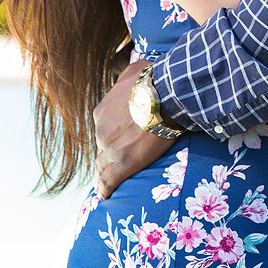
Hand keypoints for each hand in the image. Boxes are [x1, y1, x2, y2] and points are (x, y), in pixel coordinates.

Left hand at [93, 58, 169, 197]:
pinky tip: (105, 196)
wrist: (165, 93)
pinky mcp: (123, 163)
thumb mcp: (134, 72)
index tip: (117, 142)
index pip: (105, 130)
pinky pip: (109, 181)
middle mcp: (102, 131)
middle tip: (117, 162)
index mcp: (102, 113)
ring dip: (106, 172)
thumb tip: (131, 77)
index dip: (112, 137)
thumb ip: (127, 80)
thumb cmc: (154, 79)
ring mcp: (111, 148)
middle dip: (110, 154)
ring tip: (107, 183)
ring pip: (104, 165)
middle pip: (104, 147)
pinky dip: (105, 189)